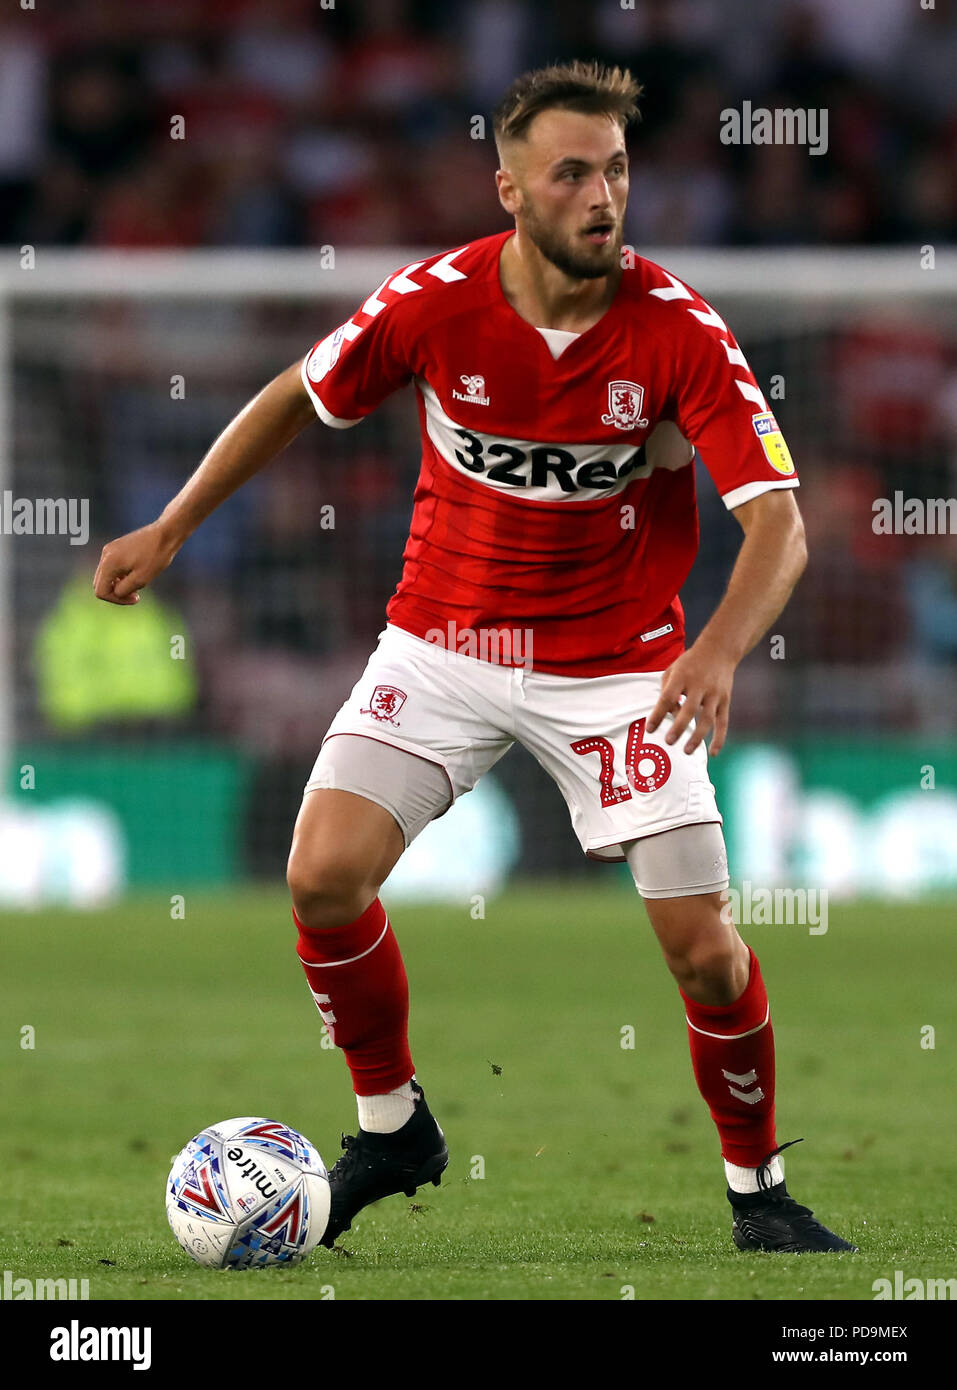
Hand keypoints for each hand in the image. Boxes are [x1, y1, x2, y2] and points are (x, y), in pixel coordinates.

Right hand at [93, 522, 178, 604]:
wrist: (166, 533)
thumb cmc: (156, 556)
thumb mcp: (141, 579)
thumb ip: (123, 590)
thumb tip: (114, 593)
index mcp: (109, 563)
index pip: (101, 591)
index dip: (116, 600)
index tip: (136, 597)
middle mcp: (105, 555)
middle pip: (100, 584)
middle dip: (117, 593)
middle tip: (136, 594)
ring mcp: (110, 549)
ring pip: (107, 576)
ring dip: (120, 584)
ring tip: (139, 582)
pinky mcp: (116, 547)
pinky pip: (113, 567)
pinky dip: (122, 575)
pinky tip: (137, 573)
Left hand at [645, 640, 735, 755]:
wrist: (719, 649)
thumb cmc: (690, 663)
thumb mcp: (673, 670)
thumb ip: (666, 691)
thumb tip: (668, 715)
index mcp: (682, 676)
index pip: (667, 697)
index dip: (658, 714)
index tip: (650, 729)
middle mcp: (699, 685)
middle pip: (688, 709)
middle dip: (679, 727)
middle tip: (669, 742)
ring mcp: (714, 693)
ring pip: (707, 718)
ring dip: (697, 737)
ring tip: (686, 751)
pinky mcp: (725, 700)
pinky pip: (723, 722)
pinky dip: (720, 738)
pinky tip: (713, 753)